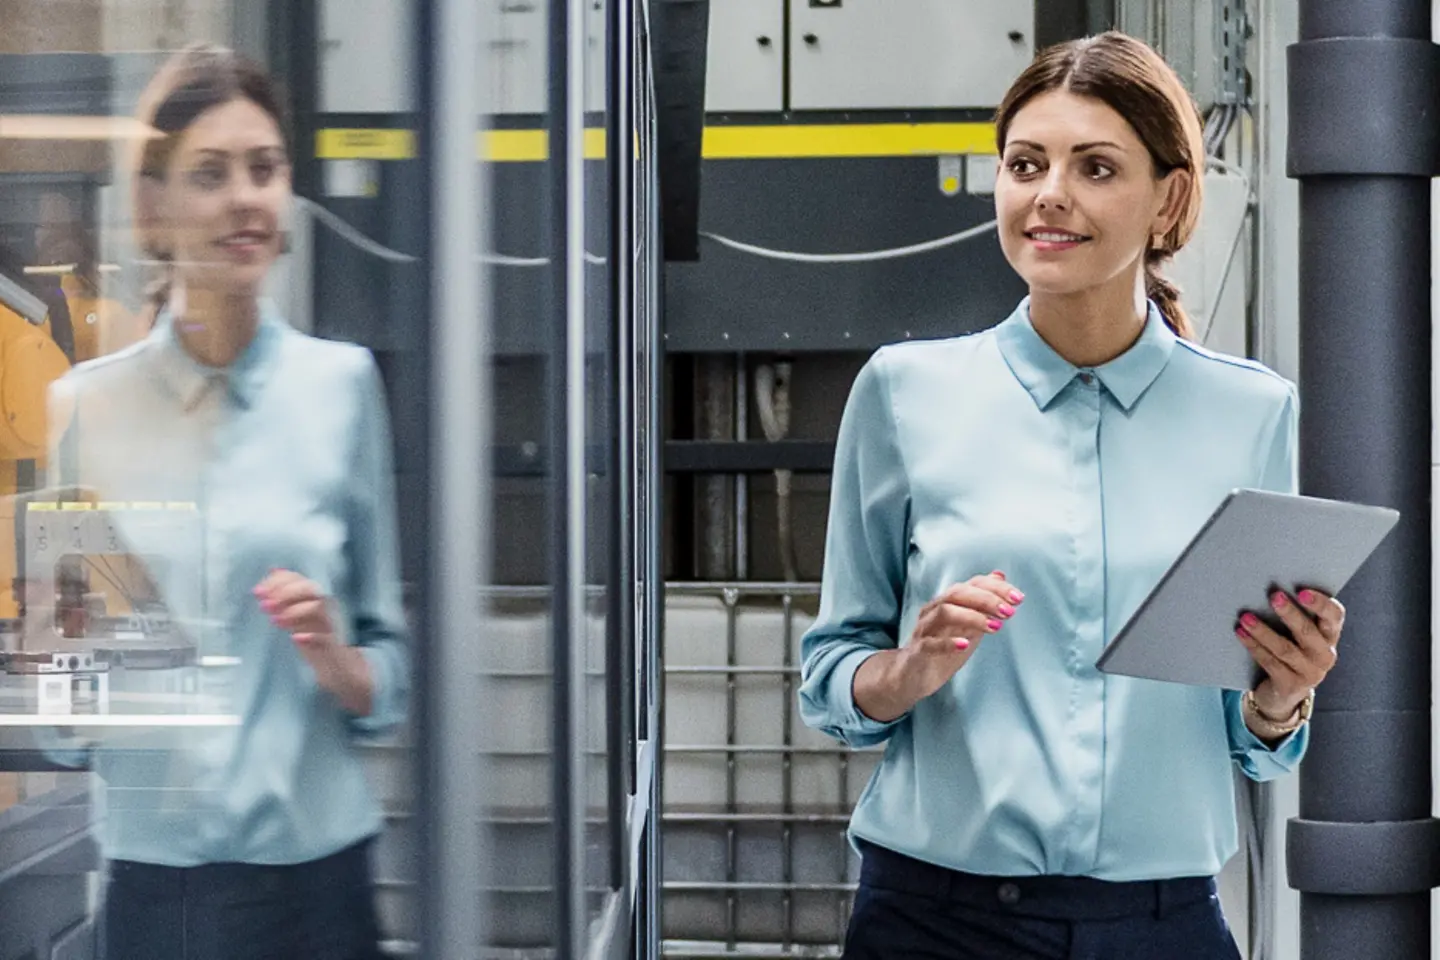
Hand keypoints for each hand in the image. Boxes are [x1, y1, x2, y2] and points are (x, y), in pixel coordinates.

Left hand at [255, 569, 371, 714]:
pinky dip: (311, 636)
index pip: (299, 579)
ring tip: (275, 621)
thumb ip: (287, 594)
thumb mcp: (299, 613)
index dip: (277, 582)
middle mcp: (325, 606)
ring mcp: (331, 624)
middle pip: (310, 589)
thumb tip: (274, 570)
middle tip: (264, 606)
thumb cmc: (315, 636)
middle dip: (285, 594)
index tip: (257, 592)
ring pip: (318, 608)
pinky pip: (325, 637)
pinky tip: (296, 638)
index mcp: (315, 597)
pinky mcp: (334, 645)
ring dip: (295, 611)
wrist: (338, 665)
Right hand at [895, 571, 1022, 702]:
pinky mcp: (918, 651)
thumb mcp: (968, 623)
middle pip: (957, 593)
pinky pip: (930, 643)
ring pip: (944, 612)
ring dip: (972, 617)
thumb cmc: (942, 646)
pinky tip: (965, 644)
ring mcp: (924, 629)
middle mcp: (934, 610)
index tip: (1019, 598)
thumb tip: (1000, 576)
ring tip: (995, 627)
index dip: (996, 588)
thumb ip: (982, 602)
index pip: (972, 584)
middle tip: (1009, 612)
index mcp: (947, 602)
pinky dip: (948, 642)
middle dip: (987, 599)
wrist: (913, 676)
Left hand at [1235, 588, 1344, 717]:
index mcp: (1330, 636)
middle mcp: (1325, 655)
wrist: (1285, 693)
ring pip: (1285, 649)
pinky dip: (1254, 646)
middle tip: (1274, 596)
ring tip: (1246, 618)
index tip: (1302, 591)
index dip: (1321, 604)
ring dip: (1263, 631)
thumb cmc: (1292, 652)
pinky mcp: (1290, 685)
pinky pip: (1270, 662)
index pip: (1334, 616)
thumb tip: (1272, 589)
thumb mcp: (1299, 635)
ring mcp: (1310, 673)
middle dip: (1290, 613)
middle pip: (1308, 632)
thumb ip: (1296, 615)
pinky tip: (1241, 634)